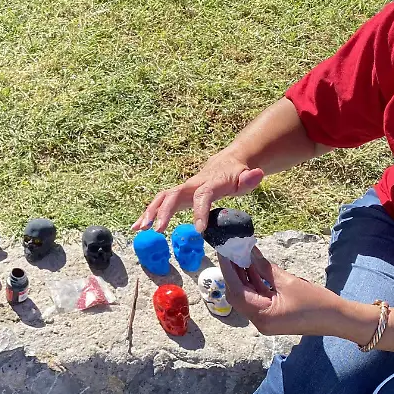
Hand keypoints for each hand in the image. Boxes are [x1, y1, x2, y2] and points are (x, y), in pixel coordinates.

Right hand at [131, 148, 264, 232]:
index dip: (199, 211)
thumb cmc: (237, 175)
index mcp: (209, 184)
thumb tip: (257, 174)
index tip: (199, 230)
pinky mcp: (177, 196)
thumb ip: (251, 178)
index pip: (202, 196)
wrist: (226, 163)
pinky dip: (147, 214)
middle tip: (158, 230)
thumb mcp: (247, 177)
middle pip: (173, 195)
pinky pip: (159, 204)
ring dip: (149, 213)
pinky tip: (137, 227)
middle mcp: (192, 185)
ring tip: (138, 229)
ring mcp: (182, 190)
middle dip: (164, 212)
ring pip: (161, 198)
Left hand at [219, 247, 346, 337]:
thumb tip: (248, 252)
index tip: (223, 252)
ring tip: (239, 254)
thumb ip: (265, 268)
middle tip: (230, 251)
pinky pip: (257, 298)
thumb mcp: (288, 282)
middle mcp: (259, 321)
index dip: (228, 270)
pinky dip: (254, 283)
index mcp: (262, 316)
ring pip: (247, 295)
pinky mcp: (272, 316)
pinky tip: (252, 266)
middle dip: (233, 272)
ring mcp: (265, 320)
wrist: (338, 319)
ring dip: (243, 276)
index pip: (236, 290)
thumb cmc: (317, 302)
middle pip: (238, 294)